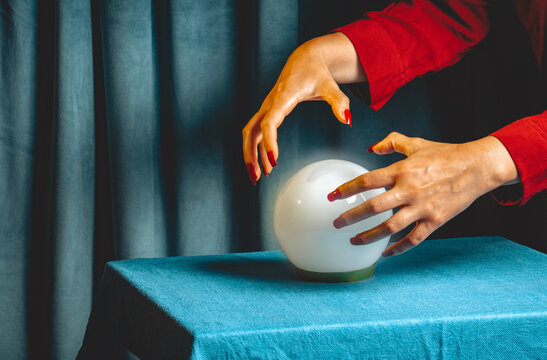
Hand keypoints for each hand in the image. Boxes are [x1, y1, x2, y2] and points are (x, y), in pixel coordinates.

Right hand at [242, 33, 365, 183]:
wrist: (305, 59)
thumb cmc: (318, 73)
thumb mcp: (331, 87)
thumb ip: (339, 103)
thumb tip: (347, 120)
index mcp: (282, 98)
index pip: (269, 124)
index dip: (269, 142)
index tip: (274, 161)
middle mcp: (269, 104)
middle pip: (250, 131)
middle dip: (250, 154)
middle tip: (257, 177)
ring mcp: (266, 108)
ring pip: (249, 134)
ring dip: (249, 154)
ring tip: (257, 176)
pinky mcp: (267, 112)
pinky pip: (255, 132)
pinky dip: (255, 148)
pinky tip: (264, 164)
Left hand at [328, 132, 517, 256]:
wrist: (477, 167)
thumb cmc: (445, 154)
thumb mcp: (416, 144)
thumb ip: (392, 143)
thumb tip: (373, 147)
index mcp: (401, 171)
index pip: (367, 181)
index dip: (346, 189)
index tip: (331, 197)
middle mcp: (408, 190)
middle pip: (373, 207)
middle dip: (351, 216)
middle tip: (336, 223)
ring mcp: (422, 208)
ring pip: (390, 227)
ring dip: (369, 236)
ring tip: (353, 241)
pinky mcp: (435, 221)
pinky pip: (413, 239)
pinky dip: (398, 248)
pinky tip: (385, 253)